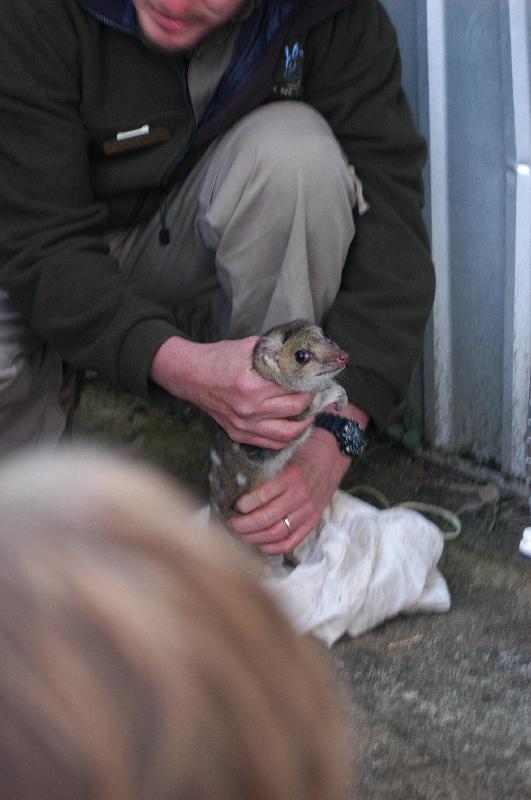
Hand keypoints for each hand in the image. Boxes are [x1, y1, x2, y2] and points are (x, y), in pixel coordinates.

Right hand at [150, 335, 313, 448]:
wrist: (190, 376)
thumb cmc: (219, 358)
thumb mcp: (249, 346)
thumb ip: (275, 351)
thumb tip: (302, 354)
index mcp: (251, 385)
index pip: (294, 386)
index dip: (310, 381)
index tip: (317, 377)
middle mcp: (248, 409)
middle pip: (295, 408)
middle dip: (311, 399)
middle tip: (316, 391)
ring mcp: (243, 426)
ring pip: (287, 433)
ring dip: (304, 422)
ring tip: (310, 411)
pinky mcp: (238, 435)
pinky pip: (271, 443)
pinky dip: (287, 436)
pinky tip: (293, 424)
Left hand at [228, 402, 367, 553]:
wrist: (334, 454)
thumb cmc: (304, 450)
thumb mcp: (285, 451)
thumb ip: (266, 465)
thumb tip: (236, 478)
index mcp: (291, 476)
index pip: (262, 496)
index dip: (243, 505)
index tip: (232, 505)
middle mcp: (300, 495)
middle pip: (266, 519)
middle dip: (243, 525)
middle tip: (230, 523)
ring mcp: (308, 511)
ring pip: (276, 533)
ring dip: (254, 537)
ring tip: (241, 534)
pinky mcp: (313, 521)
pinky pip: (292, 542)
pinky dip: (273, 547)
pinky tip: (260, 544)